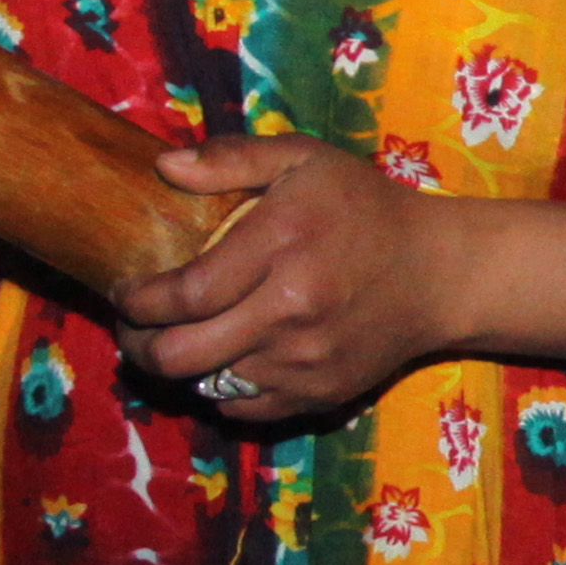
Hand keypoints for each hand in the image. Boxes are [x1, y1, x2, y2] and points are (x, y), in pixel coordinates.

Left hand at [119, 139, 455, 423]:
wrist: (441, 274)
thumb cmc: (365, 209)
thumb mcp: (306, 161)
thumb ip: (233, 158)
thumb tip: (162, 167)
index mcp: (282, 247)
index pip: (181, 294)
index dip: (136, 300)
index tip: (124, 290)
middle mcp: (289, 313)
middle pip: (179, 355)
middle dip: (138, 344)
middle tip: (134, 325)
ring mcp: (304, 362)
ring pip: (203, 384)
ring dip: (177, 367)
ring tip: (174, 341)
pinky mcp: (318, 395)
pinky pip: (241, 407)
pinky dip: (219, 388)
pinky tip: (223, 359)